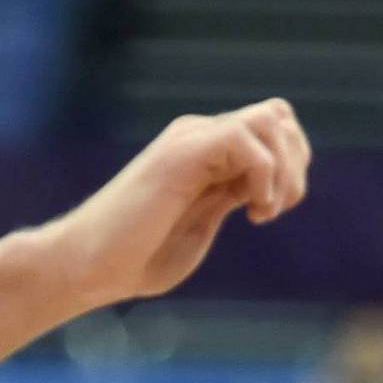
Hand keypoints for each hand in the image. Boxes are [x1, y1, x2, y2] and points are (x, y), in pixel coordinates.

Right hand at [46, 103, 311, 311]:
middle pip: (280, 117)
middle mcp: (200, 136)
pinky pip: (245, 139)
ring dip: (282, 170)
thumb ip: (229, 198)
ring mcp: (191, 140)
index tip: (266, 213)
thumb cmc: (135, 259)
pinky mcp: (182, 153)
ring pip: (271, 120)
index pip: (273, 130)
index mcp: (206, 153)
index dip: (289, 168)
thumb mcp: (200, 225)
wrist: (88, 266)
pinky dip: (263, 175)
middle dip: (294, 165)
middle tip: (269, 211)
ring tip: (261, 212)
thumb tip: (264, 188)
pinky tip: (249, 211)